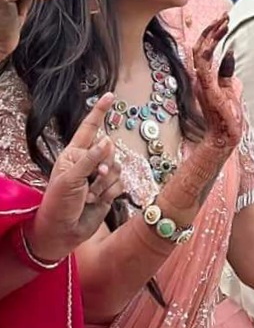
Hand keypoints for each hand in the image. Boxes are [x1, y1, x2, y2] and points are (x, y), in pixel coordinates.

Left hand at [27, 94, 122, 262]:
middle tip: (92, 179)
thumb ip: (91, 159)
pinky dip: (110, 193)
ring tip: (91, 195)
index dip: (99, 112)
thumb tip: (108, 140)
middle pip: (109, 151)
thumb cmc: (58, 203)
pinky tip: (98, 201)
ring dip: (105, 183)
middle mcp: (88, 162)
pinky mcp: (109, 191)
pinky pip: (120, 184)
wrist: (63, 231)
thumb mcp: (70, 178)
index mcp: (74, 155)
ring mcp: (99, 177)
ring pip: (118, 167)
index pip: (89, 128)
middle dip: (104, 165)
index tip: (110, 95)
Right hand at [193, 17, 244, 152]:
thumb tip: (230, 51)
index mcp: (203, 77)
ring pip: (200, 53)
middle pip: (200, 47)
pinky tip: (222, 39)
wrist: (225, 137)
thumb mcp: (230, 88)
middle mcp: (199, 78)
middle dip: (211, 29)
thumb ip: (227, 71)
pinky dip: (210, 51)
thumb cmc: (227, 116)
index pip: (204, 50)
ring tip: (224, 22)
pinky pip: (204, 66)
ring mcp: (201, 83)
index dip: (211, 33)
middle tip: (225, 15)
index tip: (224, 20)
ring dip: (212, 36)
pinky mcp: (207, 89)